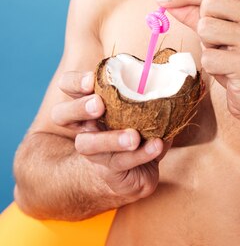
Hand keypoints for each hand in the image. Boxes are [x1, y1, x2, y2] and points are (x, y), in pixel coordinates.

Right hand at [51, 71, 171, 200]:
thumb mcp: (141, 106)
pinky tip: (156, 145)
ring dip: (111, 139)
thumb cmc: (137, 127)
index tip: (91, 80)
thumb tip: (172, 72)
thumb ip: (148, 90)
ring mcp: (94, 151)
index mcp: (89, 103)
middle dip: (78, 107)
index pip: (68, 86)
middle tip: (98, 104)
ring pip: (88, 145)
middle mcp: (84, 127)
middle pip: (61, 114)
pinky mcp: (110, 170)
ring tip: (133, 137)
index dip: (75, 82)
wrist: (136, 172)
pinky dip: (142, 153)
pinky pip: (122, 161)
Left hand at [156, 0, 239, 129]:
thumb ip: (195, 12)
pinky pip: (209, 57)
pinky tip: (230, 72)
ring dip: (207, 47)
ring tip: (227, 57)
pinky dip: (212, 66)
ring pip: (206, 29)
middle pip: (209, 3)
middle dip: (203, 24)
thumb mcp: (221, 31)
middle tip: (219, 42)